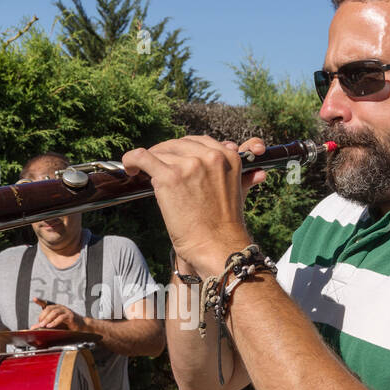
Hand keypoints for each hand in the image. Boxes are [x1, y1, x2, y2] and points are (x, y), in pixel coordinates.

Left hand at [34, 298, 85, 330]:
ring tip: (43, 325)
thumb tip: (33, 327)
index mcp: (56, 308)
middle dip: (43, 316)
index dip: (40, 301)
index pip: (47, 303)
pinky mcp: (70, 316)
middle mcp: (60, 308)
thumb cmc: (67, 325)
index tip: (34, 299)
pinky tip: (50, 326)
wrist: (81, 326)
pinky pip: (61, 317)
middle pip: (49, 308)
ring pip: (54, 312)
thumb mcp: (54, 325)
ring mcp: (66, 311)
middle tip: (39, 324)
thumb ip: (44, 325)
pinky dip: (54, 322)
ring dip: (47, 319)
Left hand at [121, 135, 264, 277]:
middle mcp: (209, 156)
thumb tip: (260, 171)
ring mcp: (189, 165)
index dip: (183, 149)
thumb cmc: (225, 226)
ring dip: (150, 160)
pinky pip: (143, 157)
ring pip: (160, 150)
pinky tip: (129, 167)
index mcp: (228, 157)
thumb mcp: (239, 194)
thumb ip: (245, 177)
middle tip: (156, 165)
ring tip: (141, 170)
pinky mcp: (169, 176)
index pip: (198, 142)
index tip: (174, 159)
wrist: (217, 246)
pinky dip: (131, 159)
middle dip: (165, 153)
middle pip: (178, 144)